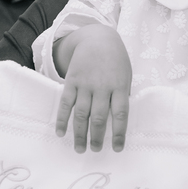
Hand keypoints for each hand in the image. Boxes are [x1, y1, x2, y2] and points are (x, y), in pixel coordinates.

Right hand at [54, 25, 131, 152]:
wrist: (97, 38)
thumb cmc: (116, 60)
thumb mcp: (126, 75)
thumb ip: (122, 96)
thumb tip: (118, 120)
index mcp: (119, 86)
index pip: (120, 114)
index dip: (119, 133)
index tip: (117, 148)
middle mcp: (101, 86)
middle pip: (98, 117)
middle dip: (96, 137)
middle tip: (95, 150)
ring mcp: (85, 84)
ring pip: (81, 114)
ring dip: (79, 134)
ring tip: (80, 148)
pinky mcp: (71, 81)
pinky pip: (65, 103)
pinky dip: (62, 119)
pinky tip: (61, 132)